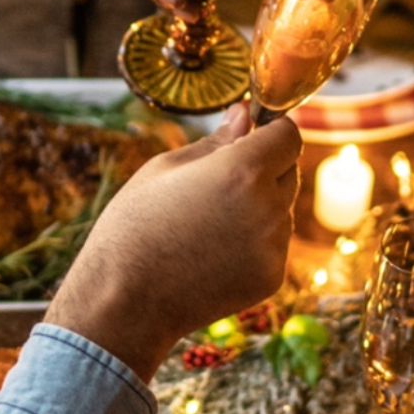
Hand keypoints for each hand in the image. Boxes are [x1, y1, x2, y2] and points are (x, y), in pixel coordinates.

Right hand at [46, 107, 301, 379]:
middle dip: (264, 169)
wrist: (125, 300)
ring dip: (259, 207)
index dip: (271, 131)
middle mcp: (269, 207)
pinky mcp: (272, 278)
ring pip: (282, 210)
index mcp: (243, 170)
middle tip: (216, 186)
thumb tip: (246, 114)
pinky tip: (213, 253)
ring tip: (207, 225)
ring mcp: (274, 246)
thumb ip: (217, 140)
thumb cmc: (136, 225)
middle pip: (289, 171)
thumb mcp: (166, 168)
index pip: (288, 135)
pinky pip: (274, 245)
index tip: (252, 136)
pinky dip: (253, 243)